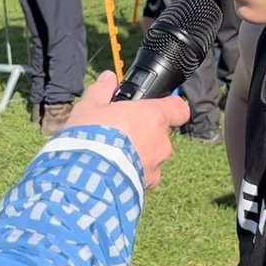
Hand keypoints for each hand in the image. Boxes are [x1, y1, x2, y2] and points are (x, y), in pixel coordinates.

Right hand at [63, 70, 189, 187]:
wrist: (86, 179)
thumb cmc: (90, 138)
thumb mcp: (90, 108)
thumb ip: (102, 91)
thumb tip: (108, 78)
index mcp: (152, 117)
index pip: (179, 107)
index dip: (171, 106)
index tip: (159, 106)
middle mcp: (161, 142)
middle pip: (159, 134)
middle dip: (143, 134)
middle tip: (119, 135)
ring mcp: (156, 166)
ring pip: (151, 158)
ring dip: (137, 156)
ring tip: (112, 158)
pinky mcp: (147, 186)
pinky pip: (142, 177)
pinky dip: (131, 175)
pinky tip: (112, 174)